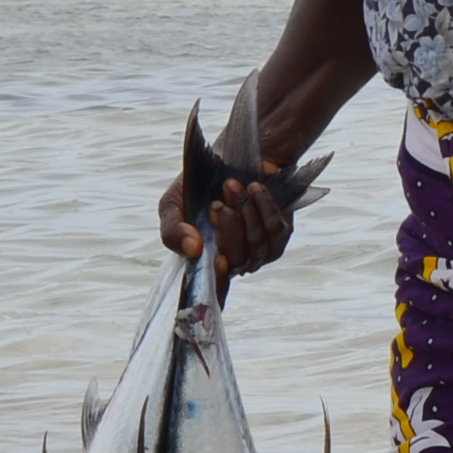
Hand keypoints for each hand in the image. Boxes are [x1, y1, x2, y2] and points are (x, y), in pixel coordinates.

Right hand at [156, 172, 298, 274]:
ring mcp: (260, 250)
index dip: (219, 284)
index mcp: (206, 261)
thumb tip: (192, 249)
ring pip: (257, 241)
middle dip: (228, 226)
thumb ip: (172, 230)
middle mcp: (235, 261)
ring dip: (244, 209)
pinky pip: (275, 227)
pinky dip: (264, 204)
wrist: (229, 158)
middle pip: (237, 259)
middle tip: (217, 203)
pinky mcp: (281, 234)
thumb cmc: (197, 187)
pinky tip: (254, 187)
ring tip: (231, 186)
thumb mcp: (173, 205)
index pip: (216, 293)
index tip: (217, 261)